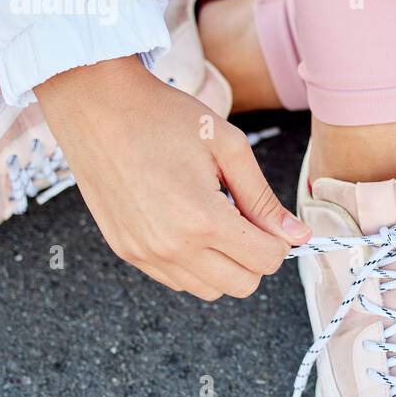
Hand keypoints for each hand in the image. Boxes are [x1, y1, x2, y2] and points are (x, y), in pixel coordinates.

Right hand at [35, 56, 309, 298]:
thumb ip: (263, 198)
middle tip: (243, 218)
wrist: (97, 106)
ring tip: (214, 219)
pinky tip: (188, 225)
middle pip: (242, 285)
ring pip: (209, 290)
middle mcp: (171, 246)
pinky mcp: (126, 251)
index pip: (266, 260)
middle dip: (255, 256)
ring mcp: (145, 254)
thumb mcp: (229, 147)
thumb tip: (298, 235)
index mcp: (202, 219)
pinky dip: (194, 264)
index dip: (277, 240)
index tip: (266, 216)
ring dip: (224, 264)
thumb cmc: (164, 117)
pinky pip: (176, 280)